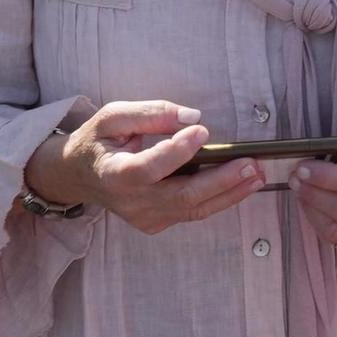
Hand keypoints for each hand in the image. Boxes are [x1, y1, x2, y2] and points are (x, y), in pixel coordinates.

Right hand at [27, 100, 264, 234]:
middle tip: (252, 163)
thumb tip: (192, 117)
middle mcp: (129, 202)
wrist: (78, 176)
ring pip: (192, 209)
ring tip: (258, 174)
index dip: (175, 152)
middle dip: (220, 181)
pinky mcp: (156, 222)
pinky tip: (243, 184)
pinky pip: (192, 212)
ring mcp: (144, 217)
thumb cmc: (98, 141)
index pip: (148, 169)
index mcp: (113, 174)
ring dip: (230, 193)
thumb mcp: (113, 116)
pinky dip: (219, 199)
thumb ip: (151, 114)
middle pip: (180, 197)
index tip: (202, 131)